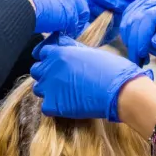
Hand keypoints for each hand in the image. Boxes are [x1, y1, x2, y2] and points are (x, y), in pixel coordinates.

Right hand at [0, 0, 90, 35]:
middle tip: (68, 27)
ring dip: (73, 25)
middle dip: (75, 16)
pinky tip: (60, 34)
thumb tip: (43, 12)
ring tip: (63, 32)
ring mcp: (69, 0)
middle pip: (79, 4)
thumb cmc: (20, 3)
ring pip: (79, 15)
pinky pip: (75, 25)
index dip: (69, 8)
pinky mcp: (70, 12)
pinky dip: (69, 31)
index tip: (63, 18)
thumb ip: (43, 3)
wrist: (19, 5)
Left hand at [30, 34, 150, 121]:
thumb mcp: (90, 52)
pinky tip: (67, 106)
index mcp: (59, 53)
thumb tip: (66, 48)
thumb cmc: (111, 69)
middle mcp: (50, 68)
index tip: (56, 64)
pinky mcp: (53, 105)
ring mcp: (49, 87)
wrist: (119, 90)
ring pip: (38, 89)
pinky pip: (45, 107)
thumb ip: (73, 50)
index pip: (42, 52)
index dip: (49, 58)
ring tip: (64, 94)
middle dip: (46, 74)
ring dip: (48, 91)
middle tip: (60, 80)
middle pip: (36, 71)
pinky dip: (54, 107)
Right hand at [118, 0, 155, 66]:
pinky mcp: (132, 9)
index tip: (141, 53)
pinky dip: (127, 38)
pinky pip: (124, 25)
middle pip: (136, 20)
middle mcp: (152, 0)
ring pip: (127, 23)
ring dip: (130, 43)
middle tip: (137, 60)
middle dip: (134, 43)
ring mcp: (141, 3)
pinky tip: (134, 48)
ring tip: (138, 57)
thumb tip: (155, 43)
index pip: (148, 17)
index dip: (143, 36)